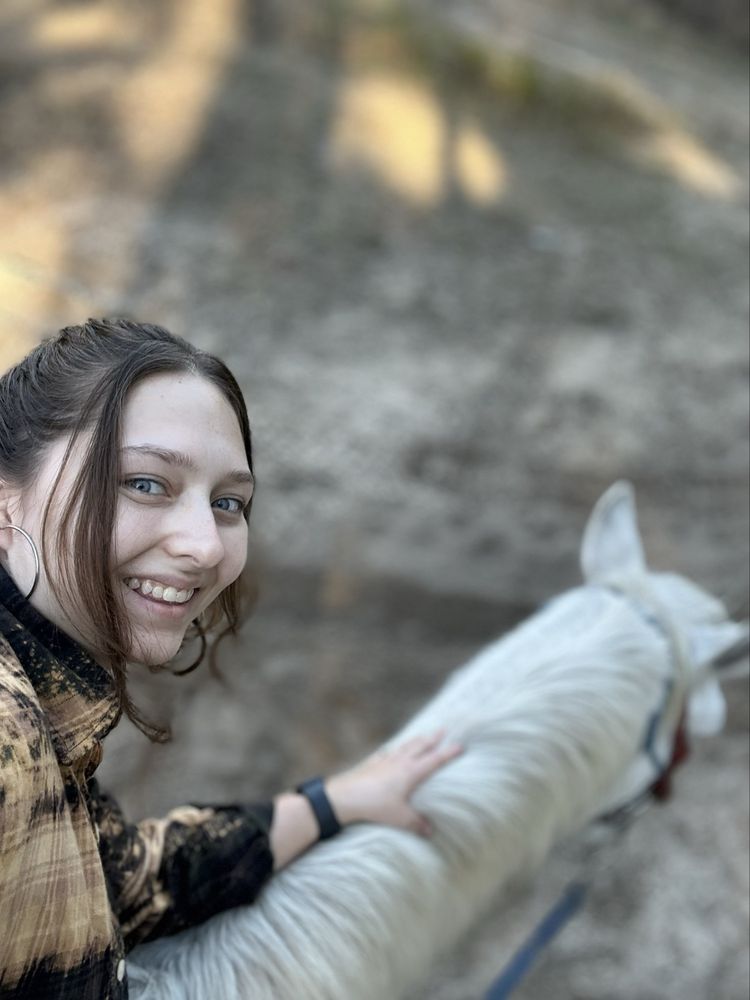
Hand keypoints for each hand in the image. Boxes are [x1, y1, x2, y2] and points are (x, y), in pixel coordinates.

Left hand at [324, 729, 462, 837]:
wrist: (345, 797)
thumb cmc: (375, 806)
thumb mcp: (400, 818)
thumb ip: (416, 824)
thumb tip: (430, 831)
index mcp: (411, 772)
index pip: (434, 760)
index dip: (448, 753)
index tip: (460, 745)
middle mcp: (400, 762)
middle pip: (420, 746)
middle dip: (433, 738)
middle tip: (443, 730)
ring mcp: (385, 760)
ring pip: (404, 746)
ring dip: (416, 741)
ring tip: (422, 736)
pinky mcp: (372, 763)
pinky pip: (387, 753)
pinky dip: (394, 750)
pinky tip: (391, 751)